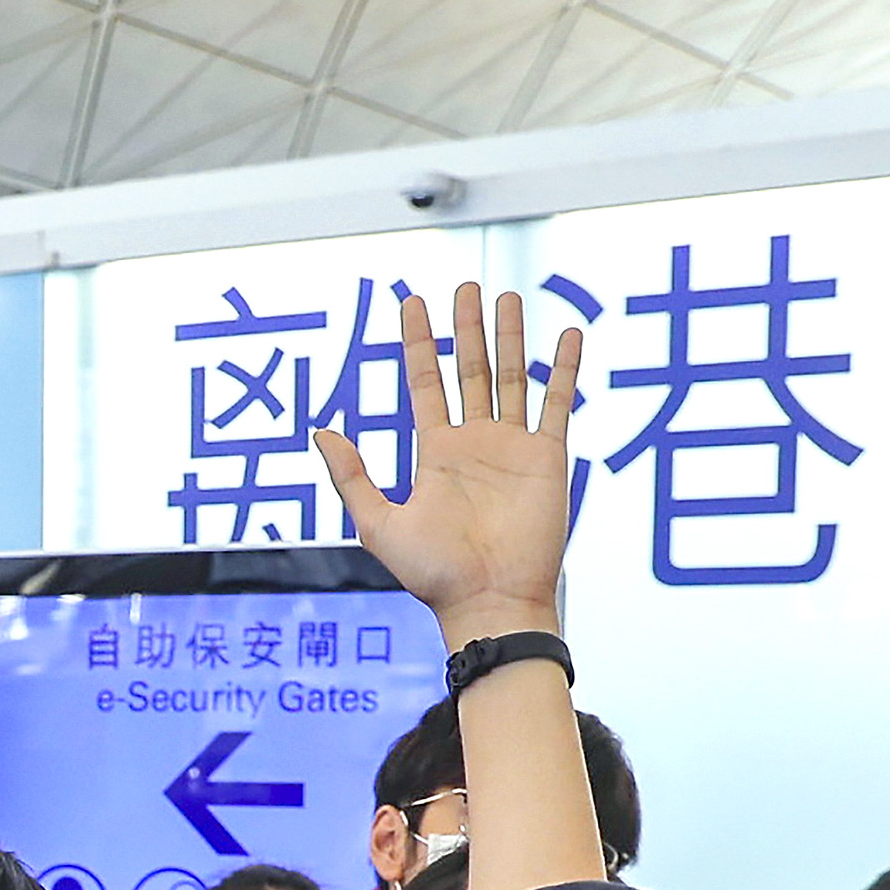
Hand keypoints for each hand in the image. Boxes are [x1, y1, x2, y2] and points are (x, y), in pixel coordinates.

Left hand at [315, 283, 577, 648]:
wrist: (487, 603)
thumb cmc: (434, 575)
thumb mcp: (378, 523)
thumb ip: (352, 477)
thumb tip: (321, 430)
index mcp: (436, 452)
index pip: (425, 381)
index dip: (419, 342)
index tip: (411, 303)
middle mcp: (474, 442)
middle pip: (469, 369)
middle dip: (466, 327)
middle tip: (464, 286)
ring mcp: (513, 447)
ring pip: (512, 377)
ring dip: (510, 336)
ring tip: (506, 296)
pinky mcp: (548, 458)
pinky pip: (557, 403)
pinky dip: (563, 369)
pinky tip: (567, 335)